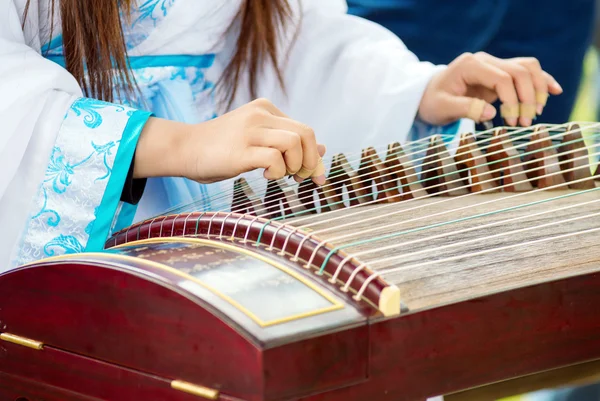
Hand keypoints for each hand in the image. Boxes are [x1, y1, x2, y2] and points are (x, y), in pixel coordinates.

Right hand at [135, 98, 326, 184]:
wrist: (185, 148)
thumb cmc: (222, 148)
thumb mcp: (258, 140)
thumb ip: (287, 142)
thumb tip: (323, 150)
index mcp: (266, 109)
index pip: (305, 130)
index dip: (316, 155)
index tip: (316, 175)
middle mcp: (260, 115)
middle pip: (306, 134)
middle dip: (311, 161)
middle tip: (300, 177)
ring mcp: (249, 131)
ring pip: (294, 143)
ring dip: (295, 165)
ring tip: (280, 175)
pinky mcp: (240, 150)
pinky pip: (274, 158)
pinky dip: (277, 172)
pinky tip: (264, 175)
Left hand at [418, 52, 562, 126]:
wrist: (426, 96)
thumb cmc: (432, 103)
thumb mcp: (442, 108)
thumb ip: (466, 109)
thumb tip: (492, 113)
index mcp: (471, 65)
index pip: (502, 78)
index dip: (512, 100)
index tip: (511, 122)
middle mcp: (485, 61)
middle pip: (519, 71)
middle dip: (527, 99)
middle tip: (524, 124)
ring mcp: (494, 65)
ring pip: (527, 69)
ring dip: (536, 90)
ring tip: (535, 114)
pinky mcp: (500, 74)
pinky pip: (525, 71)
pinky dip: (540, 81)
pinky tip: (554, 91)